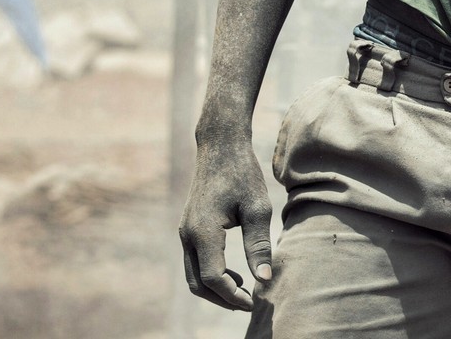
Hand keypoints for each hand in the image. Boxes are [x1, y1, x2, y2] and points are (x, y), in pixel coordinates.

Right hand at [178, 139, 275, 310]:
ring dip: (215, 289)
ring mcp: (184, 232)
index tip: (255, 301)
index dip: (233, 296)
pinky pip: (194, 262)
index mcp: (203, 232)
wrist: (220, 146)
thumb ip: (259, 245)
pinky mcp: (188, 228)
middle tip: (249, 303)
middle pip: (198, 284)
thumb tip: (265, 278)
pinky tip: (234, 273)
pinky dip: (210, 274)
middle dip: (222, 299)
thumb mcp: (257, 208)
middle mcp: (187, 235)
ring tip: (244, 291)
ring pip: (193, 275)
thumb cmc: (242, 173)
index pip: (213, 277)